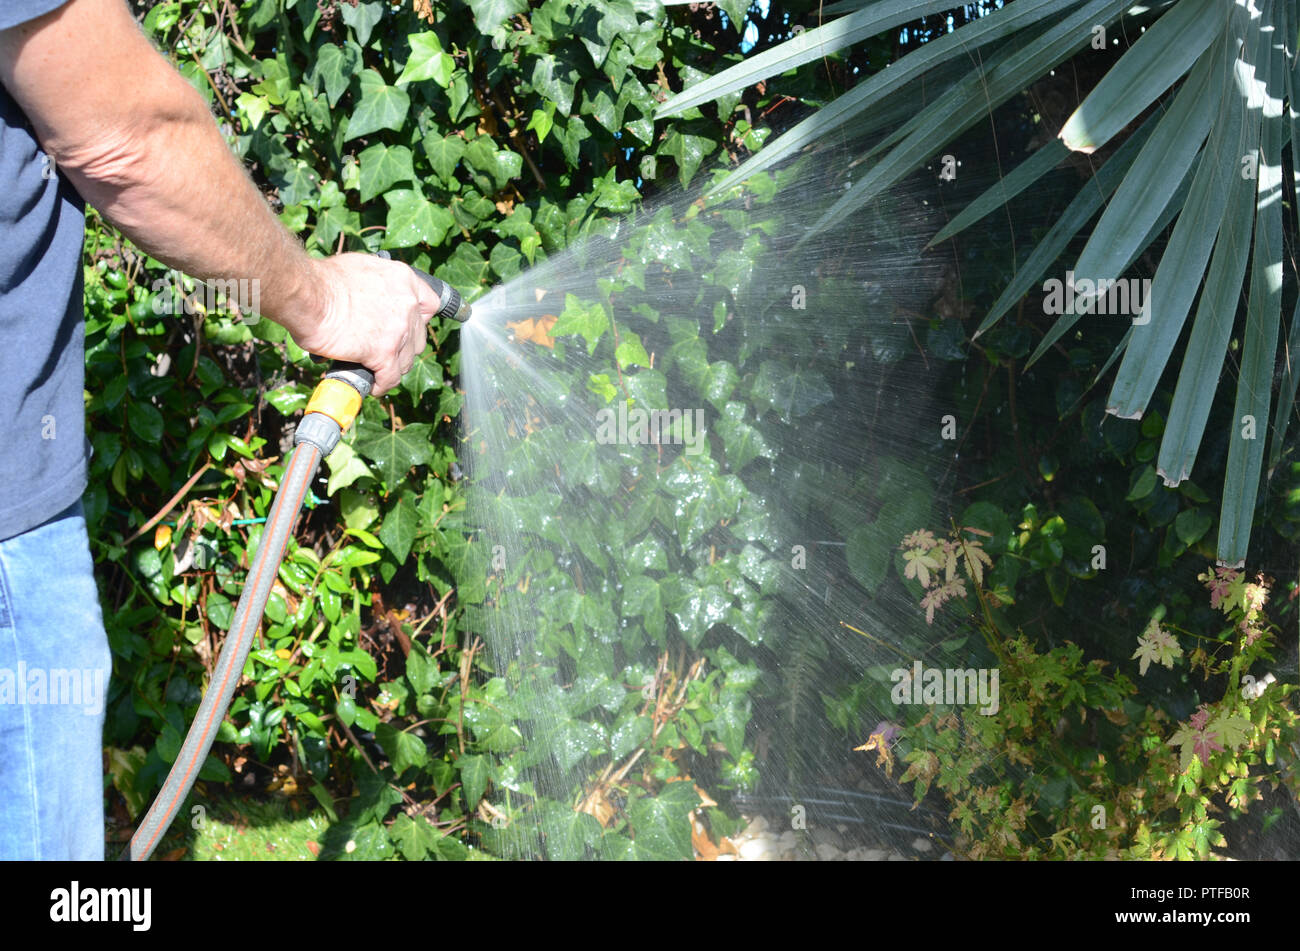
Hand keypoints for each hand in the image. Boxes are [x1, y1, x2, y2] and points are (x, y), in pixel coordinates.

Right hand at [291, 253, 439, 395]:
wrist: (307, 295)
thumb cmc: (322, 280)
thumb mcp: (360, 269)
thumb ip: (377, 285)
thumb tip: (373, 298)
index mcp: (403, 279)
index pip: (429, 304)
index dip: (419, 320)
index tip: (410, 328)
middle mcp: (408, 304)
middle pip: (418, 336)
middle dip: (404, 347)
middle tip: (386, 350)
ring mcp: (399, 329)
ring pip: (406, 360)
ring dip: (392, 367)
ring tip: (376, 369)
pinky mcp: (384, 352)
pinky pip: (390, 377)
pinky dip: (381, 384)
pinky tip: (373, 385)